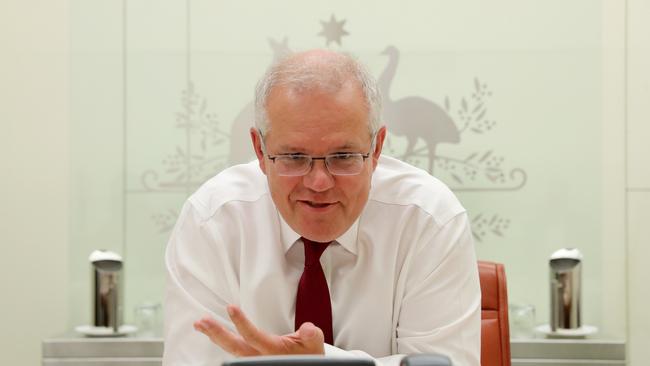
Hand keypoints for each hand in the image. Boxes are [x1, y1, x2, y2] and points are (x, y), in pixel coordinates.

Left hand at [194, 304, 324, 356]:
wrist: (306, 365)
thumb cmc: (309, 354)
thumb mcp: (314, 343)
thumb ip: (311, 335)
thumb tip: (307, 328)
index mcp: (274, 350)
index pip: (254, 336)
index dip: (241, 323)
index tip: (231, 308)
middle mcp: (261, 357)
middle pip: (235, 347)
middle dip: (218, 333)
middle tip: (203, 321)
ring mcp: (254, 359)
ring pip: (230, 350)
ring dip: (215, 337)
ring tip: (201, 325)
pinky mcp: (251, 358)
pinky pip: (232, 352)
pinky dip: (220, 342)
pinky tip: (211, 334)